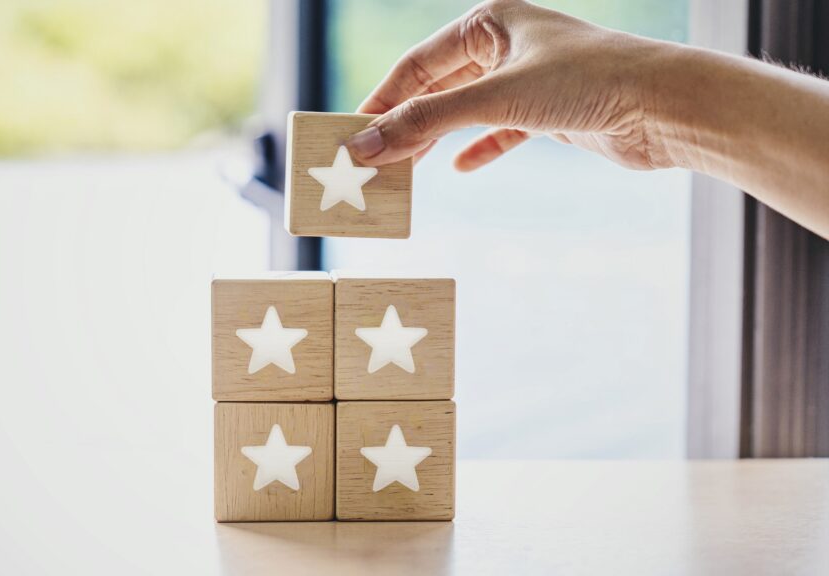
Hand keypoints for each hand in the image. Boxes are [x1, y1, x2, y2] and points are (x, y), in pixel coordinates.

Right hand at [345, 0, 671, 171]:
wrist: (664, 107)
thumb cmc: (587, 82)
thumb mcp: (495, 98)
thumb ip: (426, 122)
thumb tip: (366, 144)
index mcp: (489, 21)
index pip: (417, 63)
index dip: (382, 100)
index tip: (352, 134)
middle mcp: (505, 44)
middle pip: (437, 87)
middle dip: (406, 123)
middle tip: (371, 158)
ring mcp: (526, 78)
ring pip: (464, 110)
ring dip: (434, 139)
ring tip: (402, 168)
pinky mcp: (547, 111)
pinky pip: (499, 130)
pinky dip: (478, 148)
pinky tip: (461, 168)